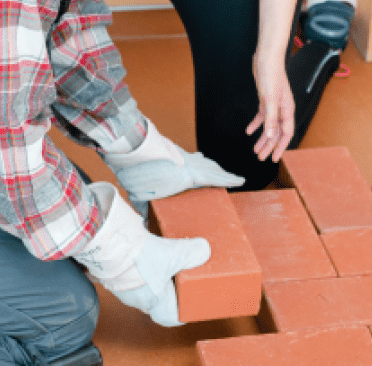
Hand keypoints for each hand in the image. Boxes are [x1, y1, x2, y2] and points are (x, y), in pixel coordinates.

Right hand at [74, 182, 208, 325]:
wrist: (108, 243)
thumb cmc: (138, 257)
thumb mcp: (173, 253)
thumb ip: (191, 253)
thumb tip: (203, 250)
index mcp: (155, 301)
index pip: (170, 318)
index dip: (181, 313)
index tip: (189, 305)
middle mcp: (137, 299)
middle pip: (157, 302)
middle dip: (167, 291)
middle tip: (178, 278)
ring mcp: (122, 289)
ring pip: (141, 290)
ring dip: (151, 279)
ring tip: (160, 262)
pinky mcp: (112, 275)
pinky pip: (128, 278)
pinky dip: (137, 269)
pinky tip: (142, 255)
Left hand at [105, 119, 244, 209]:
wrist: (130, 146)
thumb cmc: (137, 174)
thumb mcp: (141, 196)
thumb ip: (146, 210)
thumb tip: (144, 225)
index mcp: (188, 175)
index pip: (215, 177)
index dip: (229, 180)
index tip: (241, 181)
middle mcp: (188, 163)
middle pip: (211, 168)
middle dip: (222, 174)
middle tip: (231, 180)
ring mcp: (180, 155)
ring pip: (201, 160)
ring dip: (210, 167)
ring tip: (216, 172)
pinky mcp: (171, 150)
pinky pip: (190, 156)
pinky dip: (197, 161)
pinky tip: (196, 160)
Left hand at [247, 54, 294, 162]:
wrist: (266, 59)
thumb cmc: (271, 75)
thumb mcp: (269, 98)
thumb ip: (271, 118)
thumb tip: (271, 135)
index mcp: (287, 110)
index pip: (286, 133)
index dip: (280, 147)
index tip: (273, 158)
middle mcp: (282, 109)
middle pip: (276, 132)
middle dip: (269, 146)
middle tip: (261, 157)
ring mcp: (274, 105)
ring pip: (269, 126)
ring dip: (262, 138)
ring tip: (255, 149)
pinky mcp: (266, 100)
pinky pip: (262, 116)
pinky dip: (256, 124)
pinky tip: (249, 130)